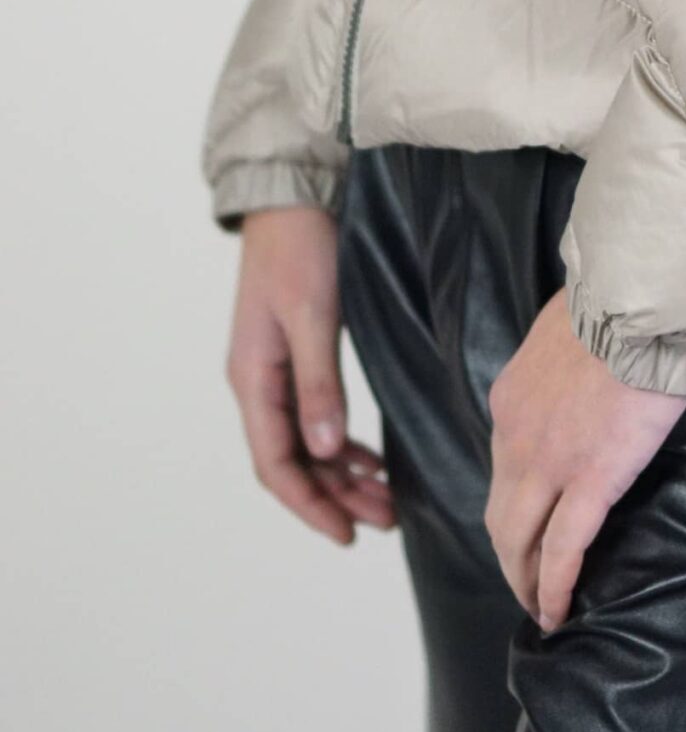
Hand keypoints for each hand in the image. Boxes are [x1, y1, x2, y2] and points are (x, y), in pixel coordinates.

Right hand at [225, 207, 395, 545]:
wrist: (292, 195)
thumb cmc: (301, 248)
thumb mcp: (314, 316)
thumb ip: (319, 385)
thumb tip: (328, 452)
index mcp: (254, 378)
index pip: (276, 464)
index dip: (310, 505)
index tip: (347, 536)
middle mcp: (257, 380)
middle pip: (292, 460)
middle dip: (335, 496)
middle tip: (385, 521)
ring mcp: (274, 368)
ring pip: (305, 441)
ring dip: (341, 474)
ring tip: (385, 498)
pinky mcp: (294, 352)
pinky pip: (312, 415)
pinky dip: (341, 442)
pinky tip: (370, 456)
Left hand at [485, 285, 685, 631]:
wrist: (642, 300)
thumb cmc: (620, 303)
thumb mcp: (566, 325)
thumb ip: (564, 356)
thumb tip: (584, 359)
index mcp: (512, 398)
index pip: (504, 465)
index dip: (515, 502)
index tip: (530, 525)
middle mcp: (516, 436)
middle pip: (500, 514)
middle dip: (510, 556)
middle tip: (527, 585)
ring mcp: (548, 462)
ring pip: (519, 540)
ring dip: (524, 580)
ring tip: (540, 609)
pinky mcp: (590, 479)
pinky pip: (563, 549)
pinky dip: (554, 587)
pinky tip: (559, 612)